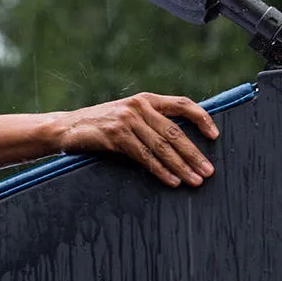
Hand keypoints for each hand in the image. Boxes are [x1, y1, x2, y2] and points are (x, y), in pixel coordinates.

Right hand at [53, 93, 218, 187]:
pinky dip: (161, 171)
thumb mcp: (128, 117)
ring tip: (195, 180)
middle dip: (194, 154)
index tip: (215, 135)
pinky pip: (144, 156)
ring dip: (181, 166)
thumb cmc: (101, 125)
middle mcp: (138, 106)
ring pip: (162, 147)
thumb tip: (181, 142)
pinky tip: (172, 181)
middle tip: (209, 171)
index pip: (182, 104)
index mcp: (146, 99)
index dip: (201, 118)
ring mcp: (127, 120)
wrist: (66, 128)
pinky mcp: (116, 136)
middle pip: (175, 132)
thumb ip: (150, 122)